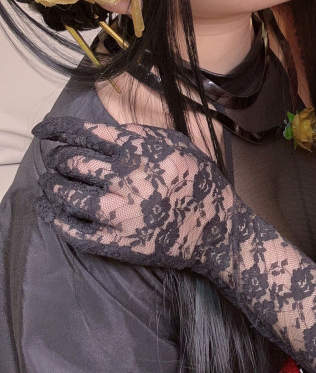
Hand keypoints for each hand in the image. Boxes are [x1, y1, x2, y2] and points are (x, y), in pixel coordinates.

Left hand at [33, 117, 234, 277]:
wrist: (217, 230)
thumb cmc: (199, 182)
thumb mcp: (178, 145)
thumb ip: (142, 134)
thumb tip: (101, 131)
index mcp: (141, 150)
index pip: (86, 133)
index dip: (57, 130)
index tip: (42, 132)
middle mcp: (129, 178)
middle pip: (73, 161)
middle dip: (58, 160)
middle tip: (57, 164)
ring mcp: (122, 212)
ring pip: (69, 194)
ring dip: (52, 187)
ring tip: (49, 185)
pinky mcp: (120, 242)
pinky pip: (77, 230)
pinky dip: (58, 220)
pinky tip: (52, 213)